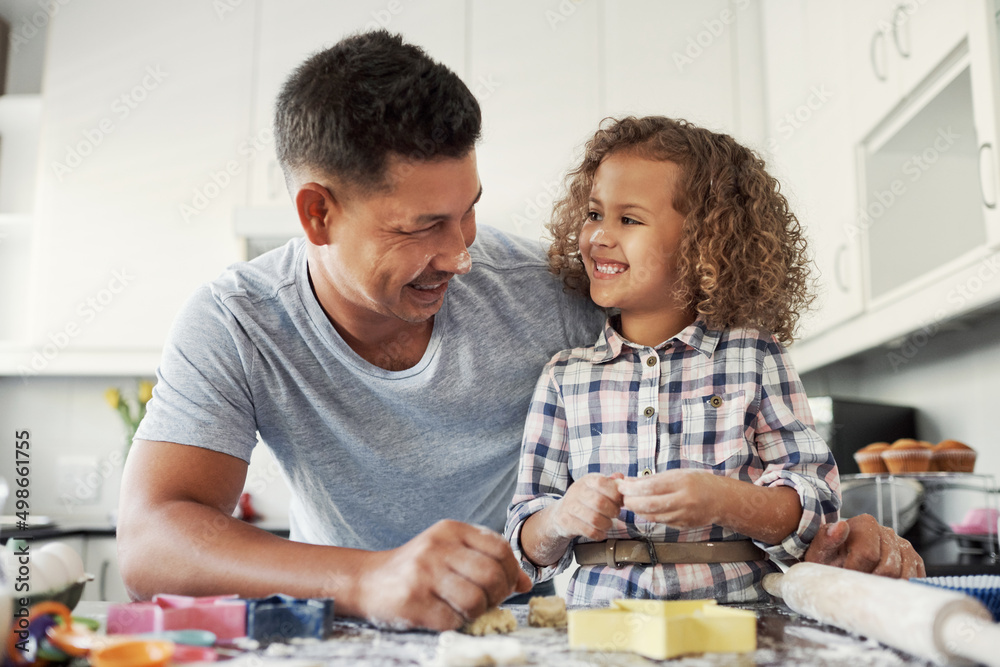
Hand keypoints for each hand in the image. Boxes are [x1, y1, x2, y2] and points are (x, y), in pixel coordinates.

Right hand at [356, 520, 531, 630]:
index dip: (510, 572)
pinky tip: (447, 616)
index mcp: (451, 530)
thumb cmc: (418, 568)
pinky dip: (457, 623)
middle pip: (492, 575)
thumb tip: (525, 583)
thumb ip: (488, 561)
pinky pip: (453, 620)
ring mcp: (424, 573)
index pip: (500, 549)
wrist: (367, 580)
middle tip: (488, 602)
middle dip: (498, 596)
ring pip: (475, 600)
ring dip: (478, 613)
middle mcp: (438, 547)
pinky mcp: (413, 601)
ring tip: (466, 610)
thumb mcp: (452, 553)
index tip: (504, 585)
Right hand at [546, 472, 623, 540]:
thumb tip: (621, 478)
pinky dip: (599, 534)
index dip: (615, 494)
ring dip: (607, 524)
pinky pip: (588, 531)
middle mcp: (576, 491)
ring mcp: (569, 506)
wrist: (560, 513)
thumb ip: (610, 483)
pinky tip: (601, 532)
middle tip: (615, 514)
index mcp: (586, 480)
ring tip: (608, 524)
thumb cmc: (585, 500)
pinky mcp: (566, 522)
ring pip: (594, 519)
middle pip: (599, 502)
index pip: (602, 483)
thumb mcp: (596, 488)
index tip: (620, 501)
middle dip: (613, 511)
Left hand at [618, 470, 723, 528]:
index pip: (651, 487)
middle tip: (622, 497)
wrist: (721, 500)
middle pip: (650, 504)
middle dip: (631, 502)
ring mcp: (684, 515)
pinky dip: (649, 516)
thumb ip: (654, 479)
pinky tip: (644, 510)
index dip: (632, 488)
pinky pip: (661, 521)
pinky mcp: (683, 525)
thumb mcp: (677, 474)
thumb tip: (630, 481)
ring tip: (630, 503)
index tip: (621, 486)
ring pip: (653, 516)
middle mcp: (684, 500)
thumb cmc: (698, 482)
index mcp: (682, 482)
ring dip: (638, 510)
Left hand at [804, 514, 924, 577]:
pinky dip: (902, 587)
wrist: (838, 561)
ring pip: (904, 574)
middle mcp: (887, 532)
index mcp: (865, 524)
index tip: (845, 575)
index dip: (856, 571)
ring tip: (869, 584)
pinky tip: (886, 588)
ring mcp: (903, 545)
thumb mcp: (820, 551)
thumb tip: (840, 527)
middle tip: (857, 582)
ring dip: (886, 586)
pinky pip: (915, 577)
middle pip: (888, 568)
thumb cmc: (829, 558)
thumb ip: (826, 539)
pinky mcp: (913, 559)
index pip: (869, 555)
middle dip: (871, 581)